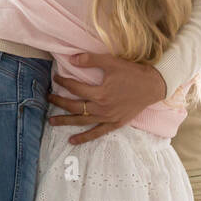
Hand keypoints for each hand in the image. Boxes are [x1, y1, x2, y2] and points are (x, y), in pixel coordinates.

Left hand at [47, 52, 167, 143]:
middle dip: (59, 102)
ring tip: (52, 122)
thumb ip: (91, 60)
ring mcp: (108, 118)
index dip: (63, 82)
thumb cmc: (132, 73)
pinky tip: (72, 141)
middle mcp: (102, 108)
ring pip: (82, 121)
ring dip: (66, 122)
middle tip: (48, 98)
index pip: (75, 88)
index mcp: (100, 92)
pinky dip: (84, 138)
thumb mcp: (111, 62)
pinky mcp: (115, 124)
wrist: (152, 86)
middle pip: (75, 106)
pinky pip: (97, 133)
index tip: (55, 78)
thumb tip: (71, 59)